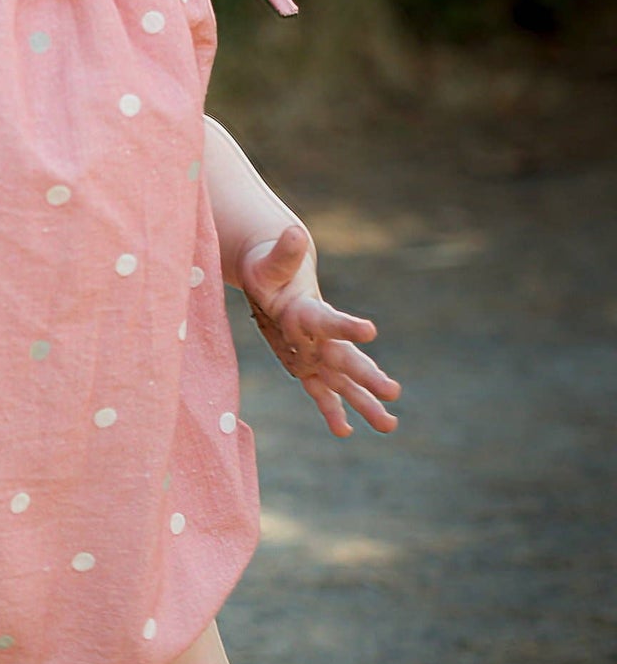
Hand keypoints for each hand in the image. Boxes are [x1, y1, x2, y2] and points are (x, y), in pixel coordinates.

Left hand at [238, 224, 400, 437]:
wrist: (279, 280)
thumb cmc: (272, 269)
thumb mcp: (271, 261)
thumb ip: (284, 251)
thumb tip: (293, 231)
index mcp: (310, 310)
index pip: (329, 320)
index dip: (347, 326)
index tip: (371, 331)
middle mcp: (319, 337)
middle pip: (346, 359)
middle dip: (368, 376)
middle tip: (393, 392)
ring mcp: (316, 355)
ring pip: (343, 383)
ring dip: (364, 404)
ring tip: (389, 426)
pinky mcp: (306, 367)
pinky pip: (320, 392)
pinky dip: (332, 411)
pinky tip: (346, 432)